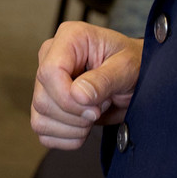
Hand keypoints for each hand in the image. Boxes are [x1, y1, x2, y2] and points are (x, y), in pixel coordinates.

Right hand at [31, 22, 142, 149]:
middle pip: (42, 100)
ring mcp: (45, 83)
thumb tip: (77, 94)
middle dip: (75, 115)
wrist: (136, 79)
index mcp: (69, 39)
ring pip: (40, 119)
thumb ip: (104, 79)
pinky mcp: (46, 106)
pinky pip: (44, 132)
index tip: (93, 107)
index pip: (49, 72)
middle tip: (100, 107)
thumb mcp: (127, 67)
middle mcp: (51, 58)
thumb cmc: (133, 64)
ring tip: (94, 112)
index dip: (68, 97)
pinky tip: (85, 126)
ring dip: (73, 127)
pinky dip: (68, 138)